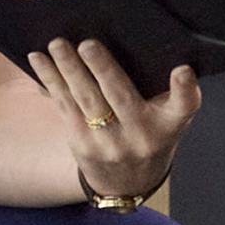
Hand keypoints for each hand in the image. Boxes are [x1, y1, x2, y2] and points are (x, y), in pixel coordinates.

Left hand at [29, 38, 199, 198]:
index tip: (182, 70)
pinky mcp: (81, 143)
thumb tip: (136, 40)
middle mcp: (141, 135)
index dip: (184, 88)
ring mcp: (108, 143)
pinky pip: (65, 106)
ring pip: (86, 100)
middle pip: (121, 98)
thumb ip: (165, 90)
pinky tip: (39, 60)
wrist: (128, 185)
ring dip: (68, 70)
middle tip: (87, 44)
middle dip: (103, 69)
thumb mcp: (169, 118)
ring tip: (57, 45)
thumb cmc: (152, 133)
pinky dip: (51, 80)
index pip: (183, 106)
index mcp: (168, 124)